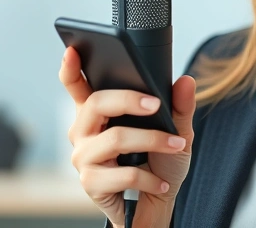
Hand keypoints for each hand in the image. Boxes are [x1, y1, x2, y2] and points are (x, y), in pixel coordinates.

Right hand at [59, 45, 195, 227]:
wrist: (155, 205)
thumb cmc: (158, 163)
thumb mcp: (176, 132)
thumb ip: (179, 107)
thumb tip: (185, 81)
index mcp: (97, 112)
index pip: (76, 85)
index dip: (70, 67)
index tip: (72, 50)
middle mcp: (83, 131)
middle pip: (97, 103)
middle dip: (130, 100)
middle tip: (157, 104)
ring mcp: (83, 157)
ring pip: (115, 138)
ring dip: (152, 141)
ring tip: (177, 145)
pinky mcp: (90, 182)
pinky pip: (123, 173)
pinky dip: (150, 177)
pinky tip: (162, 182)